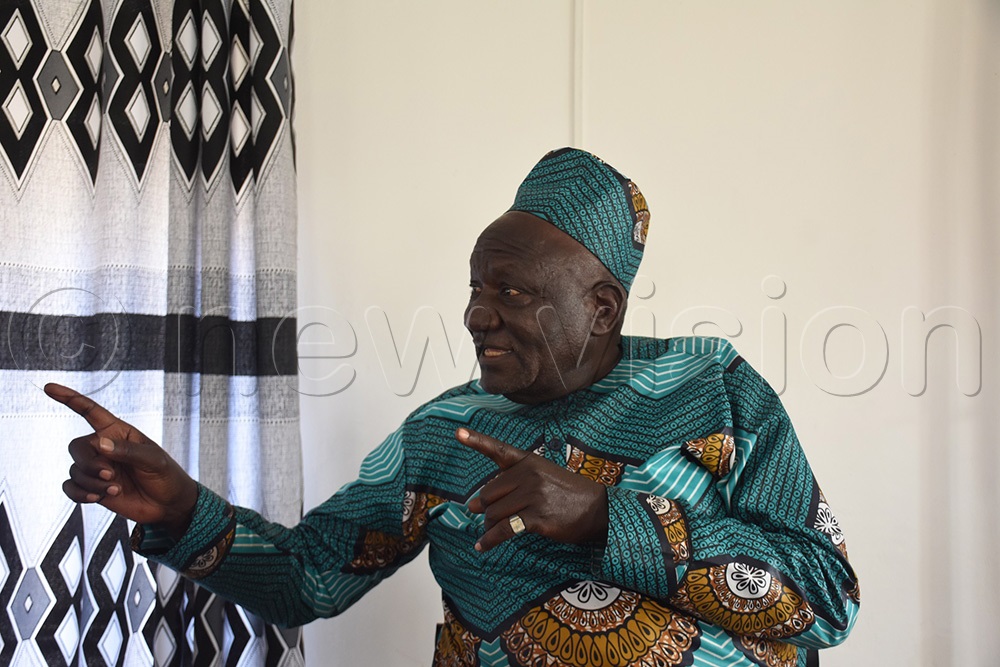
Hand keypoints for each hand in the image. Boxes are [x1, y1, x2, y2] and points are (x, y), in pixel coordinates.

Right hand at [46, 383, 198, 538]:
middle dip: (89, 463)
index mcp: (118, 432)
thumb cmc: (165, 475)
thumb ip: (128, 451)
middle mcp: (103, 447)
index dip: (69, 398)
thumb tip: (100, 444)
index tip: (49, 387)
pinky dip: (80, 493)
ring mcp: (97, 468)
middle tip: (110, 474)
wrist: (167, 504)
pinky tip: (97, 497)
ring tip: (116, 489)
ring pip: (75, 470)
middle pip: (77, 447)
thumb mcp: (153, 460)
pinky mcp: (93, 487)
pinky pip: (70, 487)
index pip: (89, 411)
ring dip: (92, 482)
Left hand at [456, 427, 608, 551]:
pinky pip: (504, 530)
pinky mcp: (536, 517)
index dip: (476, 440)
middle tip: (487, 516)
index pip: (498, 450)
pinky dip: (489, 540)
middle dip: (485, 508)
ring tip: (490, 532)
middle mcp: (528, 475)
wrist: (598, 510)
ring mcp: (533, 496)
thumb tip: (474, 505)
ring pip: (493, 513)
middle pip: (488, 493)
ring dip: (489, 526)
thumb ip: (512, 484)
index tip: (458, 432)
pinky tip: (482, 546)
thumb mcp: (544, 476)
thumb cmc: (568, 494)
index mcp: (529, 461)